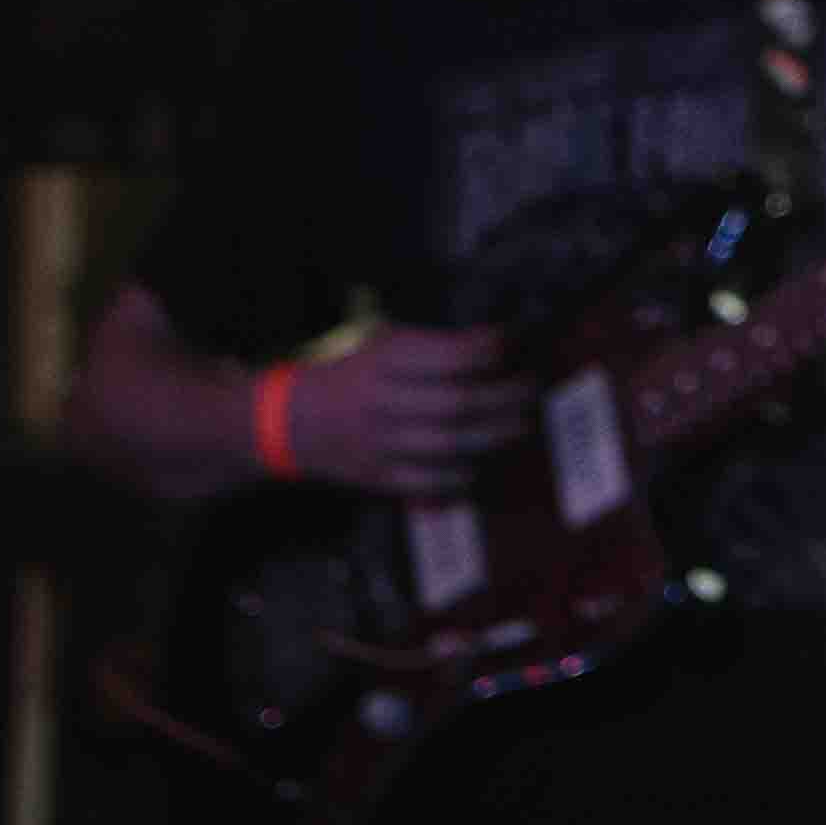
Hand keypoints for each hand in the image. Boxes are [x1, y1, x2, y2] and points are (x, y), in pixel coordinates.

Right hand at [281, 324, 520, 494]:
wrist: (296, 422)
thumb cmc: (356, 375)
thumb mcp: (385, 345)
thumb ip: (435, 346)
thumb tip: (498, 343)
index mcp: (385, 361)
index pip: (447, 356)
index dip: (485, 351)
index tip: (509, 344)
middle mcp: (384, 401)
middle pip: (456, 403)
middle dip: (502, 398)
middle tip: (530, 390)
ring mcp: (380, 442)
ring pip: (448, 443)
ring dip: (493, 435)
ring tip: (521, 425)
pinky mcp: (378, 476)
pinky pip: (427, 481)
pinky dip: (458, 475)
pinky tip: (479, 463)